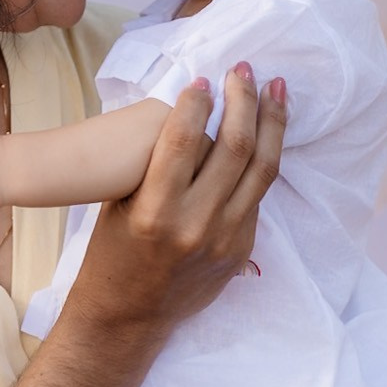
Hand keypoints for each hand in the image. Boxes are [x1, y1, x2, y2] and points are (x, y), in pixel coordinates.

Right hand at [64, 65, 286, 337]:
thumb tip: (185, 115)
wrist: (127, 316)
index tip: (201, 80)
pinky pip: (258, 196)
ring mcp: (224, 240)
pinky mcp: (241, 250)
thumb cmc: (111, 253)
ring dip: (272, 123)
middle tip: (243, 70)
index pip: (183, 140)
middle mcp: (194, 225)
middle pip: (235, 147)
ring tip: (275, 90)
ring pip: (262, 169)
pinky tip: (267, 133)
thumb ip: (155, 166)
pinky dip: (261, 160)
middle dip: (243, 100)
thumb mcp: (118, 204)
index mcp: (154, 210)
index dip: (196, 103)